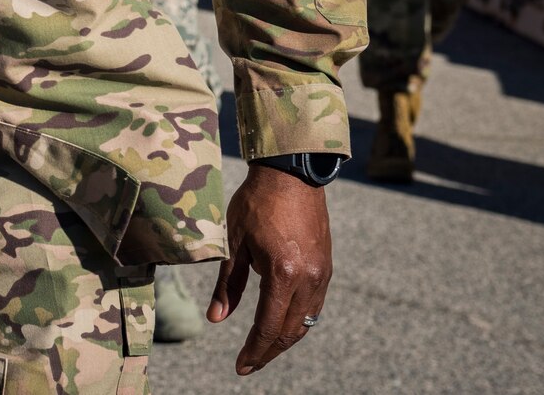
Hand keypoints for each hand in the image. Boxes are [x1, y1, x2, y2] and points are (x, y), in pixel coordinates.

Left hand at [209, 164, 332, 375]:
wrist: (291, 175)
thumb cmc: (256, 204)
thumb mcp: (234, 243)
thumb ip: (228, 284)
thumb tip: (216, 319)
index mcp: (283, 273)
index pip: (268, 325)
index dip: (254, 351)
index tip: (241, 367)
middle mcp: (308, 279)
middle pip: (289, 331)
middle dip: (268, 351)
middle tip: (248, 364)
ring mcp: (322, 274)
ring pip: (305, 322)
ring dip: (284, 339)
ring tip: (262, 349)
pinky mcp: (327, 267)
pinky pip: (314, 306)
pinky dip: (297, 321)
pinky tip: (281, 323)